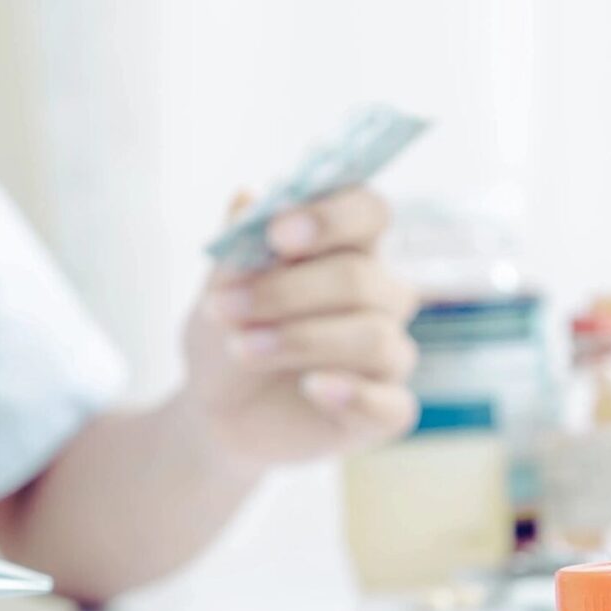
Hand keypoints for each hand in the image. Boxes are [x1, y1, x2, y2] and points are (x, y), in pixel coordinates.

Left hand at [181, 187, 420, 465]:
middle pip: (361, 278)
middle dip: (287, 292)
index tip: (279, 234)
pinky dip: (351, 394)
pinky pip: (392, 403)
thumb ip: (239, 249)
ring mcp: (387, 355)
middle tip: (226, 307)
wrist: (218, 409)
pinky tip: (312, 388)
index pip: (368, 211)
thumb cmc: (230, 335)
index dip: (331, 217)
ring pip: (373, 337)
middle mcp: (379, 297)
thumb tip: (247, 200)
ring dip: (301, 340)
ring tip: (241, 349)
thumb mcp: (219, 290)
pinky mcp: (385, 411)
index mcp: (347, 249)